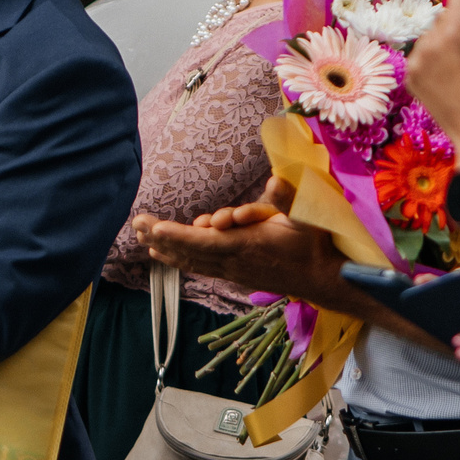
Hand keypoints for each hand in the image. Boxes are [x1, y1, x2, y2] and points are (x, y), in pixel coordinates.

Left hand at [135, 177, 348, 298]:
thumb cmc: (314, 244)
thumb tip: (275, 180)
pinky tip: (164, 255)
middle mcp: (233, 260)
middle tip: (136, 224)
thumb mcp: (305, 218)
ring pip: (192, 260)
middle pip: (189, 250)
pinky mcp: (236, 274)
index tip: (153, 228)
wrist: (324, 280)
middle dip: (161, 237)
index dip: (175, 235)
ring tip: (143, 238)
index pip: (202, 241)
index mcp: (245, 245)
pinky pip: (200, 266)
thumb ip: (288, 200)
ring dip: (166, 249)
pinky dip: (180, 259)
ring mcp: (233, 270)